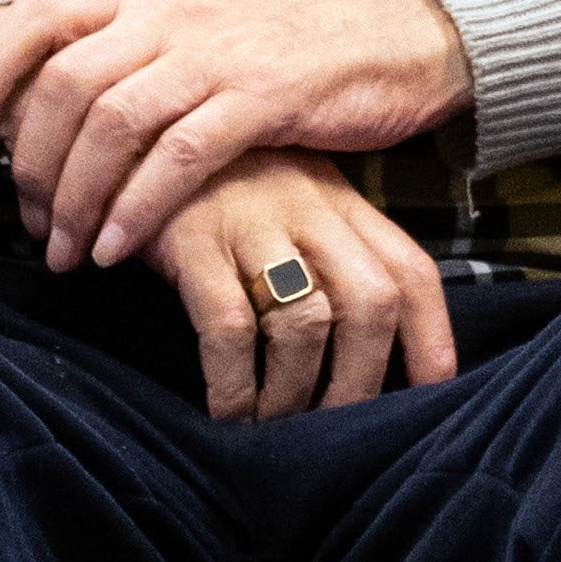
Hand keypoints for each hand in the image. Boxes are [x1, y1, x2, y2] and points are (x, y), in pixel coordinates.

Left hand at [0, 0, 473, 270]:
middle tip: (28, 224)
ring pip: (114, 123)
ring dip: (77, 197)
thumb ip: (128, 55)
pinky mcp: (263, 98)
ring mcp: (215, 54)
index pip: (35, 15)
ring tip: (65, 252)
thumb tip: (47, 104)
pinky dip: (139, 207)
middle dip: (31, 163)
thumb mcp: (195, 29)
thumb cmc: (286, 48)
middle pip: (65, 84)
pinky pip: (180, 157)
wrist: (392, 39)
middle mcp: (169, 15)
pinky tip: (119, 248)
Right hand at [150, 152, 459, 419]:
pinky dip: (235, 383)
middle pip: (371, 302)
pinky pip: (230, 328)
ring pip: (306, 321)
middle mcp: (308, 207)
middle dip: (362, 380)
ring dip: (295, 391)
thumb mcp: (285, 199)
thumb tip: (361, 346)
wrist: (128, 132)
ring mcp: (252, 221)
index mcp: (339, 201)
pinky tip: (227, 411)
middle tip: (335, 428)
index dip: (432, 337)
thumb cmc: (213, 185)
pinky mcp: (192, 239)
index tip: (432, 391)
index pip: (410, 270)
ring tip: (273, 424)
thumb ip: (326, 252)